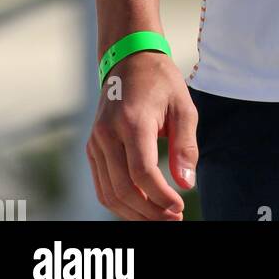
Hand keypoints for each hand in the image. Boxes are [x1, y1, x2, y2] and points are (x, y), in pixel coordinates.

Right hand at [87, 51, 197, 220]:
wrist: (129, 59)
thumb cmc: (161, 82)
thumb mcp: (183, 107)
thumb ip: (185, 146)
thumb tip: (186, 184)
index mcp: (132, 122)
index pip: (142, 173)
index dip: (161, 197)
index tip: (179, 207)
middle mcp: (107, 134)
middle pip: (123, 189)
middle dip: (149, 212)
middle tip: (173, 219)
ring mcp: (95, 142)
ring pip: (108, 194)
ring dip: (133, 213)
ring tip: (159, 218)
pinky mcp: (92, 148)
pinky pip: (102, 186)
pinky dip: (119, 203)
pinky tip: (142, 207)